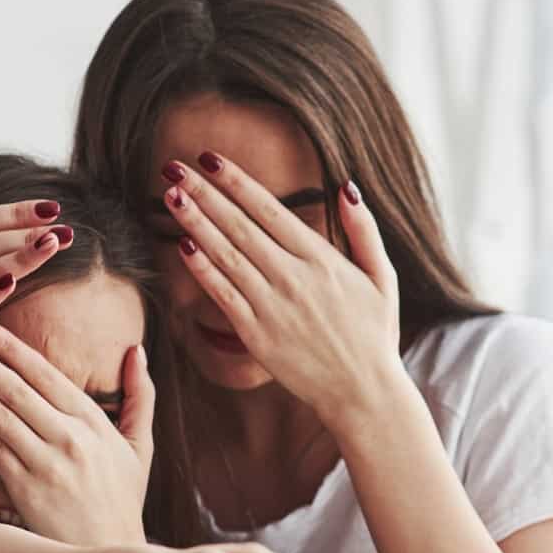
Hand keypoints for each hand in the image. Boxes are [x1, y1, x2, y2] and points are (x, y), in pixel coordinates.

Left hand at [0, 316, 152, 547]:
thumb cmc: (122, 500)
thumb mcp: (141, 447)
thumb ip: (140, 396)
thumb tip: (136, 350)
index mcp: (95, 422)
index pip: (46, 374)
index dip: (11, 347)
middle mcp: (71, 437)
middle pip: (15, 387)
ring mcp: (47, 462)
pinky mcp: (26, 488)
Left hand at [162, 154, 402, 422]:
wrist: (363, 393)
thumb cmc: (374, 336)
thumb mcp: (383, 278)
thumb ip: (364, 231)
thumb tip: (346, 187)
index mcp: (322, 259)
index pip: (270, 210)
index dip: (237, 182)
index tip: (211, 159)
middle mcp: (294, 277)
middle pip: (240, 226)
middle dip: (205, 193)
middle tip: (174, 168)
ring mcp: (273, 305)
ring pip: (226, 255)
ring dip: (195, 222)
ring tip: (170, 196)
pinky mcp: (257, 334)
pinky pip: (223, 295)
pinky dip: (202, 269)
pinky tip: (182, 245)